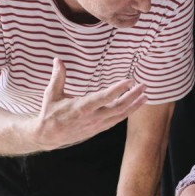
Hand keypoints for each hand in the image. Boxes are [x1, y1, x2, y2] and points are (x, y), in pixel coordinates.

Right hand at [32, 57, 147, 149]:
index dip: (118, 89)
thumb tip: (58, 59)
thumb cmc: (50, 113)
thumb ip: (58, 76)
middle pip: (118, 107)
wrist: (49, 136)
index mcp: (81, 107)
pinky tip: (135, 105)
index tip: (130, 80)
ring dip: (134, 105)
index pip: (104, 97)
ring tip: (145, 95)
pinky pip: (117, 120)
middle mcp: (92, 117)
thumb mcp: (51, 94)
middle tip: (144, 85)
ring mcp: (97, 125)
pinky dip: (127, 113)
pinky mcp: (98, 129)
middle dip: (133, 96)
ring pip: (120, 115)